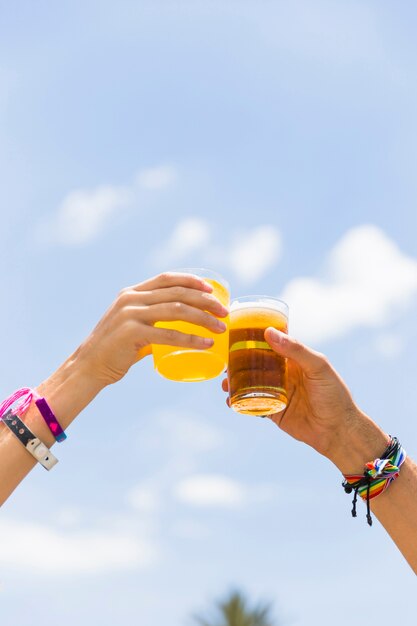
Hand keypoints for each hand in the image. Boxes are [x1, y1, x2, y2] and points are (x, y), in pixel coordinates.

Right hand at [77, 272, 228, 386]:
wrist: (89, 366)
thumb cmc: (115, 349)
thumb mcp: (132, 325)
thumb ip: (152, 322)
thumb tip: (179, 328)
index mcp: (132, 292)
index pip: (167, 278)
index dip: (191, 280)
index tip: (211, 289)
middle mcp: (131, 298)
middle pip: (177, 293)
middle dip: (205, 301)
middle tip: (224, 312)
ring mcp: (130, 314)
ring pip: (177, 311)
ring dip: (203, 319)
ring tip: (220, 328)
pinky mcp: (131, 333)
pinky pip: (169, 335)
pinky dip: (191, 339)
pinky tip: (206, 344)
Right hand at [223, 328, 373, 464]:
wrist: (338, 431)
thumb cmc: (334, 394)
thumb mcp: (318, 366)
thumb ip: (296, 350)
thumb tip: (269, 333)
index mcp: (294, 359)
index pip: (270, 344)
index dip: (253, 339)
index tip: (235, 335)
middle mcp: (283, 374)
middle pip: (255, 364)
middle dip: (238, 362)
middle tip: (224, 362)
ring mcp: (277, 392)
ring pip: (250, 383)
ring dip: (235, 382)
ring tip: (224, 383)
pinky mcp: (273, 411)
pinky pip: (252, 405)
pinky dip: (239, 402)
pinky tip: (230, 401)